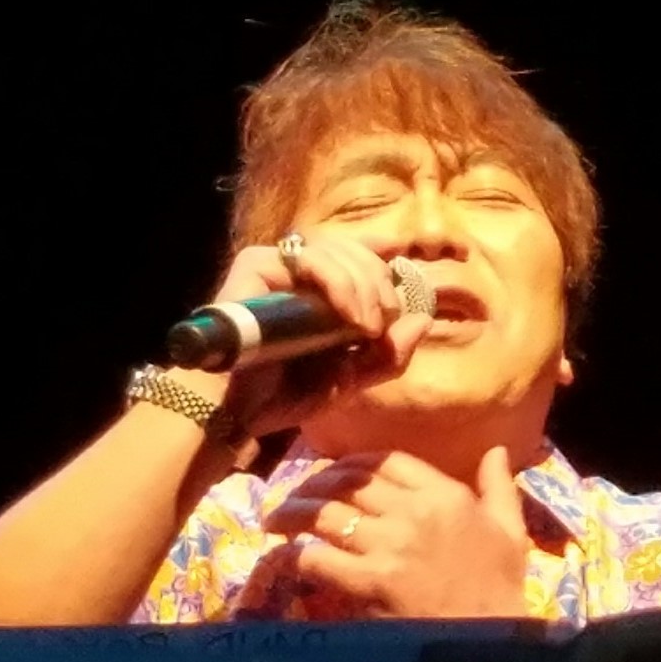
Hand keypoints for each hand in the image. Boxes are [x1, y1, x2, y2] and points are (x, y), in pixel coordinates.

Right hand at [200, 231, 432, 440]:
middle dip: (380, 284)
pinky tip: (352, 316)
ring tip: (370, 327)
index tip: (402, 281)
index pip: (356, 256)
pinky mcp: (256, 264)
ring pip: (335, 250)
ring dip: (364, 286)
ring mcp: (276, 264)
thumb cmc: (284, 395)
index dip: (382, 261)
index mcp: (316, 292)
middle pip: (352, 250)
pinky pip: (308, 257)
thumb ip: (387, 355)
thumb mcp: (349, 380)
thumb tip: (423, 320)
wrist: (237, 411)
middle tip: (384, 322)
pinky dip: (339, 283)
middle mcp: (296, 273)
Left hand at [263, 447, 528, 618]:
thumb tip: (496, 450)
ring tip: (275, 520)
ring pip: (325, 513)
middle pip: (348, 482)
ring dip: (293, 513)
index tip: (336, 473)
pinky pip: (319, 557)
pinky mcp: (370, 581)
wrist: (491, 644)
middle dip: (314, 484)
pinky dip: (297, 553)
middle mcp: (413, 512)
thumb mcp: (510, 532)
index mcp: (445, 495)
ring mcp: (389, 546)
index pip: (386, 461)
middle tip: (297, 496)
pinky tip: (287, 555)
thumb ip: (498, 487)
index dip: (352, 463)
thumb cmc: (500, 589)